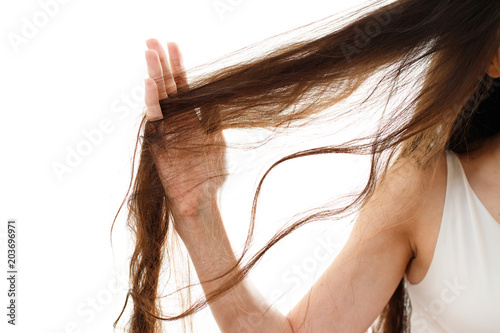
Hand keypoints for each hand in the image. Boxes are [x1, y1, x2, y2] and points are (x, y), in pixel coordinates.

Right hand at [144, 38, 226, 218]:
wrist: (200, 200)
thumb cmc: (210, 174)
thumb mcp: (216, 139)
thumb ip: (212, 117)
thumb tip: (214, 93)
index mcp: (191, 118)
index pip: (183, 86)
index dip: (178, 66)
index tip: (173, 45)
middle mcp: (176, 121)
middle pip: (167, 87)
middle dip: (160, 64)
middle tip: (151, 41)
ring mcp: (165, 130)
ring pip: (158, 98)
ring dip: (154, 75)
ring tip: (148, 52)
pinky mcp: (157, 143)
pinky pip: (154, 119)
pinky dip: (152, 101)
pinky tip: (150, 83)